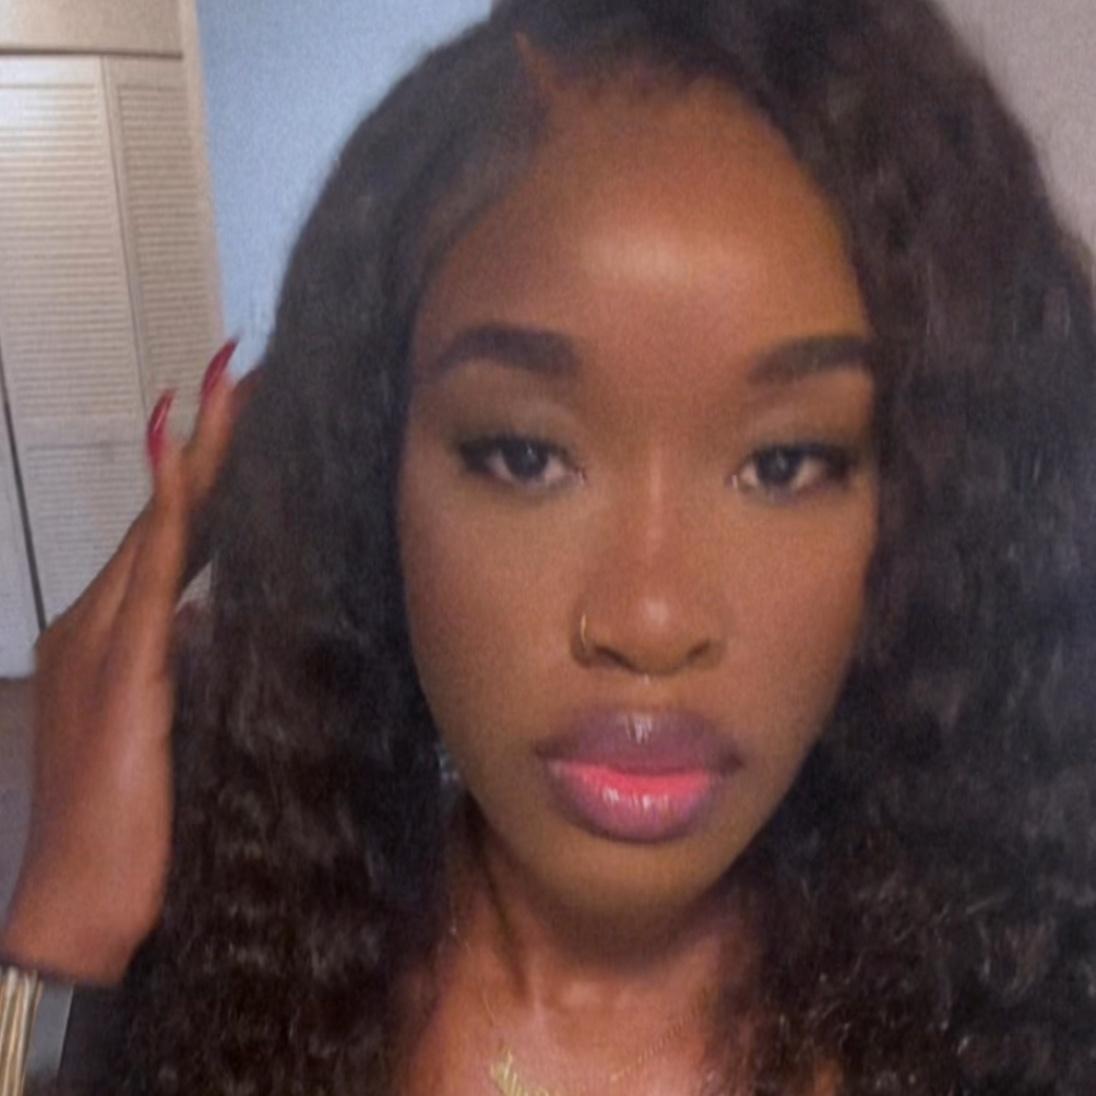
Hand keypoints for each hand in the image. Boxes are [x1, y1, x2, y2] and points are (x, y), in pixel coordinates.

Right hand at [0, 341, 246, 984]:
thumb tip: (219, 619)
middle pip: (167, 512)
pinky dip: (169, 504)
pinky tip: (182, 449)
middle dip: (208, 438)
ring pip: (160, 523)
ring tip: (235, 384)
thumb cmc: (131, 825)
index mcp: (119, 636)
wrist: (78, 905)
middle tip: (247, 369)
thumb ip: (192, 664)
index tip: (245, 413)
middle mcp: (101, 620)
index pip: (174, 535)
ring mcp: (103, 637)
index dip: (209, 471)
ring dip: (199, 450)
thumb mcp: (175, 728)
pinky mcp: (118, 665)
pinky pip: (150, 567)